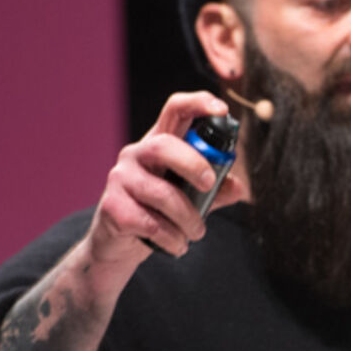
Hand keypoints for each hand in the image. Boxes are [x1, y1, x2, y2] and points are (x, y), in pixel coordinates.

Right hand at [86, 91, 246, 266]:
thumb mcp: (190, 199)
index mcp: (158, 144)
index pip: (175, 110)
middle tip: (210, 185)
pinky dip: (172, 239)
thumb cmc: (157, 214)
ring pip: (162, 194)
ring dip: (188, 218)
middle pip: (164, 146)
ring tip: (196, 233)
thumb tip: (238, 187)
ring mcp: (120, 179)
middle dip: (194, 165)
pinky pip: (151, 223)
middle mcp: (135, 154)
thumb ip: (214, 191)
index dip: (198, 103)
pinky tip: (177, 245)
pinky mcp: (112, 207)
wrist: (119, 247)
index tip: (222, 110)